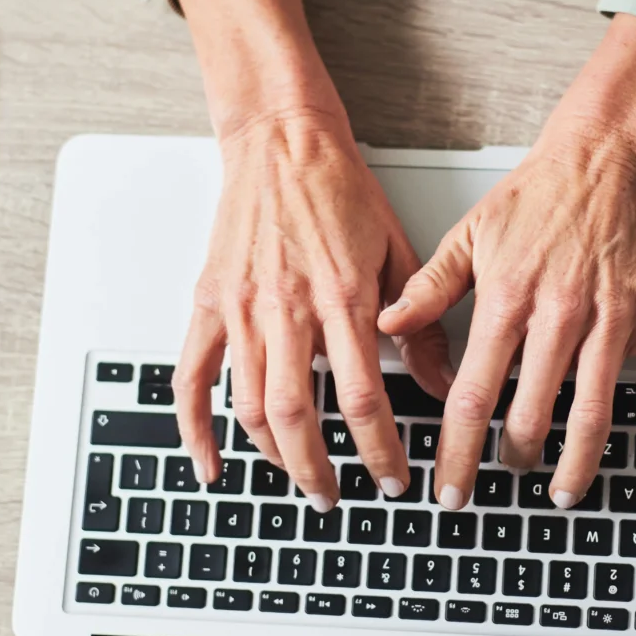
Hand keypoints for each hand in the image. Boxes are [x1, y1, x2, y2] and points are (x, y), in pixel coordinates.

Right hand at [166, 0, 451, 511]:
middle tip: (340, 497)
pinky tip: (212, 463)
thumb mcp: (398, 252)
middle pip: (299, 417)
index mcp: (339, 297)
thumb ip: (421, 322)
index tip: (394, 478)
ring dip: (275, 457)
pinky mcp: (210, 304)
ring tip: (300, 479)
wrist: (281, 139)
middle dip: (321, 470)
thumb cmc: (339, 188)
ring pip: (250, 406)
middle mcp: (286, 309)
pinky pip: (192, 378)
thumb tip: (442, 381)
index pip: (363, 400)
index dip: (380, 451)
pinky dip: (196, 428)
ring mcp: (241, 310)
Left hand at [379, 14, 635, 509]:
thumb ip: (428, 287)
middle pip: (534, 413)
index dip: (457, 451)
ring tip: (565, 488)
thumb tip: (385, 326)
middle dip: (515, 459)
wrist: (603, 152)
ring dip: (580, 461)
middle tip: (505, 477)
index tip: (450, 488)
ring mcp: (616, 314)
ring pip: (598, 409)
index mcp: (509, 298)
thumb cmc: (538, 194)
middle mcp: (562, 312)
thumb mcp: (468, 235)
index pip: (473, 395)